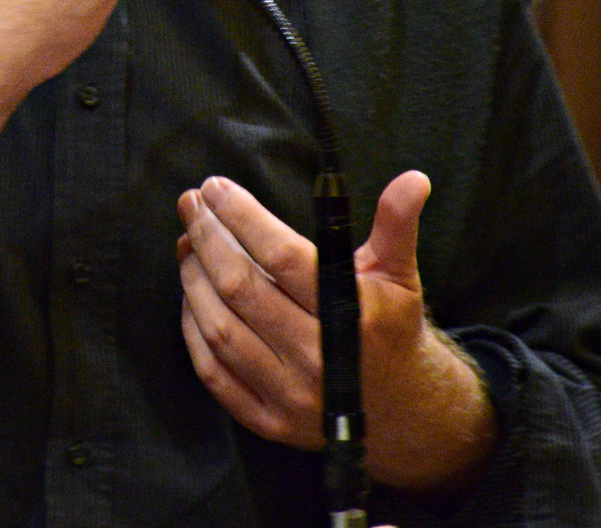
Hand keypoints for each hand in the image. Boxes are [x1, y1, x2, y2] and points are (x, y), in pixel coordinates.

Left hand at [177, 172, 494, 492]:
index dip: (242, 218)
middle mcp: (320, 358)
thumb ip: (397, 223)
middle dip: (207, 238)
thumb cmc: (392, 325)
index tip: (215, 187)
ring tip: (186, 242)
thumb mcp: (399, 272)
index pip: (282, 257)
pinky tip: (190, 295)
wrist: (405, 411)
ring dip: (193, 280)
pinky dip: (193, 331)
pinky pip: (215, 375)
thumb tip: (414, 178)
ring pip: (221, 330)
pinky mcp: (270, 422)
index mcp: (352, 315)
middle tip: (190, 204)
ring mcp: (292, 395)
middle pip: (241, 289)